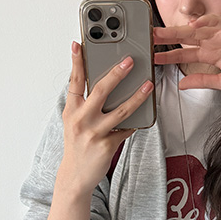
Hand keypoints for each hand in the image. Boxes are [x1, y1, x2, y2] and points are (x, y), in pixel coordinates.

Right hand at [58, 42, 153, 196]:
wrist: (76, 175)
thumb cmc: (78, 144)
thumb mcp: (75, 121)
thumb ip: (85, 103)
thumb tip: (105, 83)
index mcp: (71, 110)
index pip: (74, 81)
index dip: (77, 62)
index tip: (80, 44)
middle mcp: (81, 120)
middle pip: (100, 91)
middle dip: (116, 74)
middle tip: (129, 61)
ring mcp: (94, 133)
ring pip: (120, 111)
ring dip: (137, 97)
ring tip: (148, 85)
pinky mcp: (107, 146)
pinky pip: (126, 130)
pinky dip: (136, 122)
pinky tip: (144, 115)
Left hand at [153, 15, 220, 90]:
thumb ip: (203, 81)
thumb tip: (182, 85)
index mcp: (211, 56)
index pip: (184, 55)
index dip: (168, 56)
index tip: (153, 58)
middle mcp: (213, 43)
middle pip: (184, 39)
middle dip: (166, 38)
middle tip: (148, 37)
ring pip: (194, 29)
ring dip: (177, 29)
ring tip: (161, 31)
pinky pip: (215, 22)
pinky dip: (204, 22)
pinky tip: (191, 25)